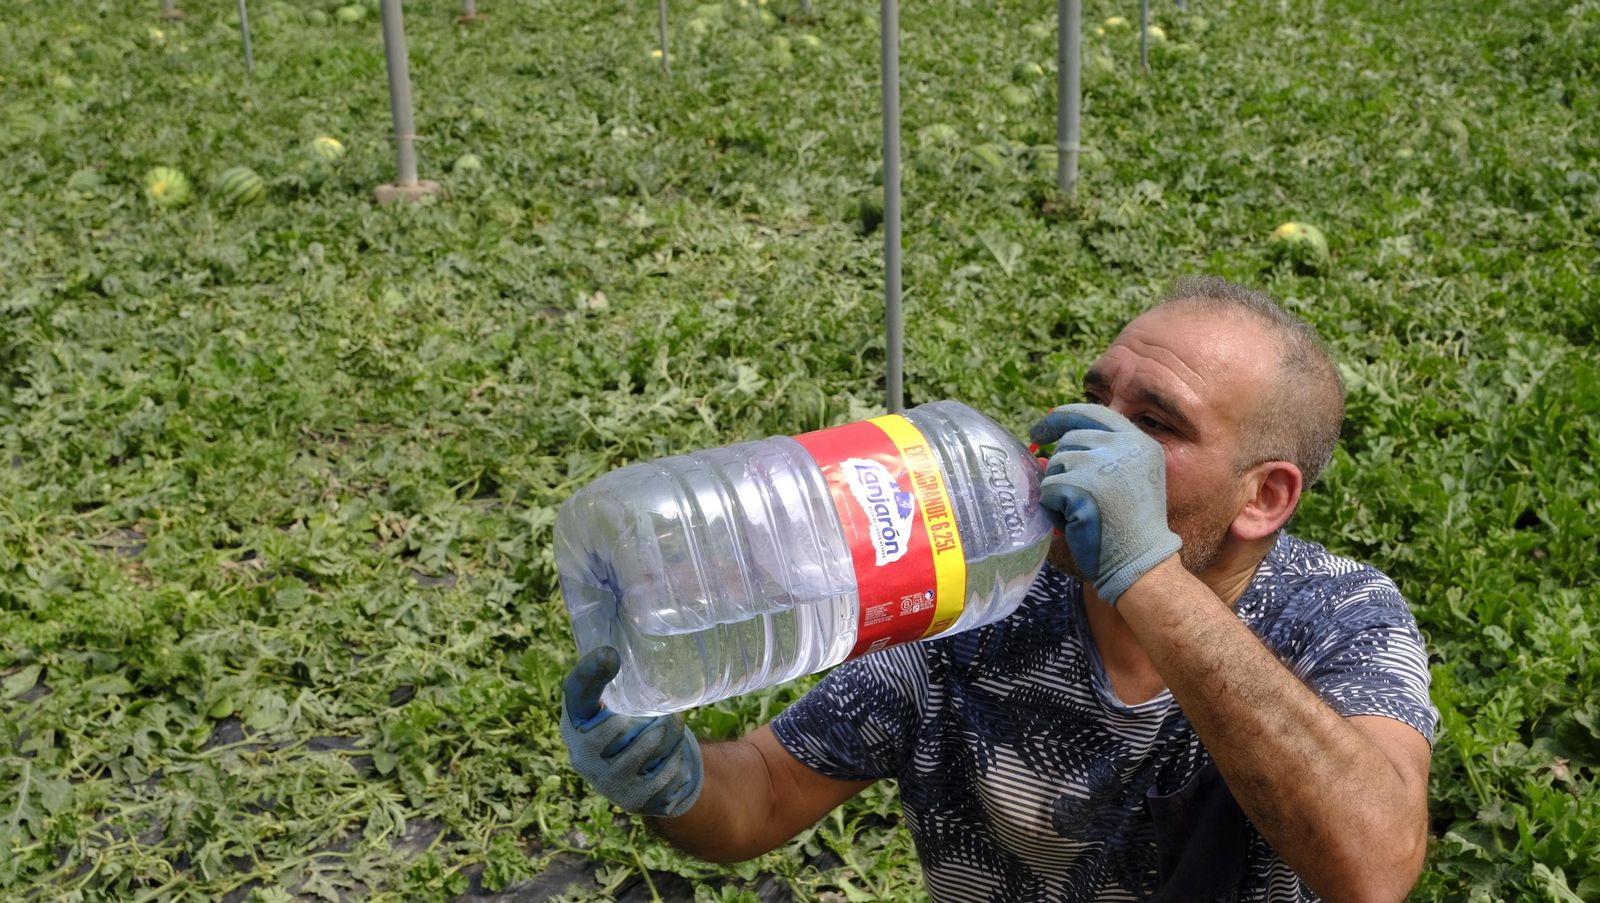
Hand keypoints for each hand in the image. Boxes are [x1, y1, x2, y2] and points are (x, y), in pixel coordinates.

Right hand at [560, 646, 703, 816]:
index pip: (576, 693)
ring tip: (671, 735)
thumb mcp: (609, 705)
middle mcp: (583, 756)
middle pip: (629, 721)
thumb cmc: (622, 731)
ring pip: (654, 743)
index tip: (611, 655)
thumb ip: (605, 677)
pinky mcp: (634, 802)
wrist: (639, 784)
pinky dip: (678, 762)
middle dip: (659, 716)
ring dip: (673, 735)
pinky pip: (670, 771)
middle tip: (667, 716)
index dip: (590, 673)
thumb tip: (612, 654)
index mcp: (575, 724)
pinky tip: (670, 762)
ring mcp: (607, 782)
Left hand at [1029, 403, 1181, 604]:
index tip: (1042, 428)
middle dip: (1060, 465)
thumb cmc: (1129, 528)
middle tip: (1065, 492)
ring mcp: (1104, 463)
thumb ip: (1094, 459)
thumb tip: (1042, 453)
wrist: (1142, 563)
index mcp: (1140, 442)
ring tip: (1081, 513)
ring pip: (1056, 464)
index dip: (1063, 417)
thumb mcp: (1123, 481)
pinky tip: (1075, 523)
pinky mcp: (1083, 485)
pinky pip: (1048, 488)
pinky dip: (1052, 508)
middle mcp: (1125, 446)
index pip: (1095, 413)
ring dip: (1058, 490)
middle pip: (1070, 438)